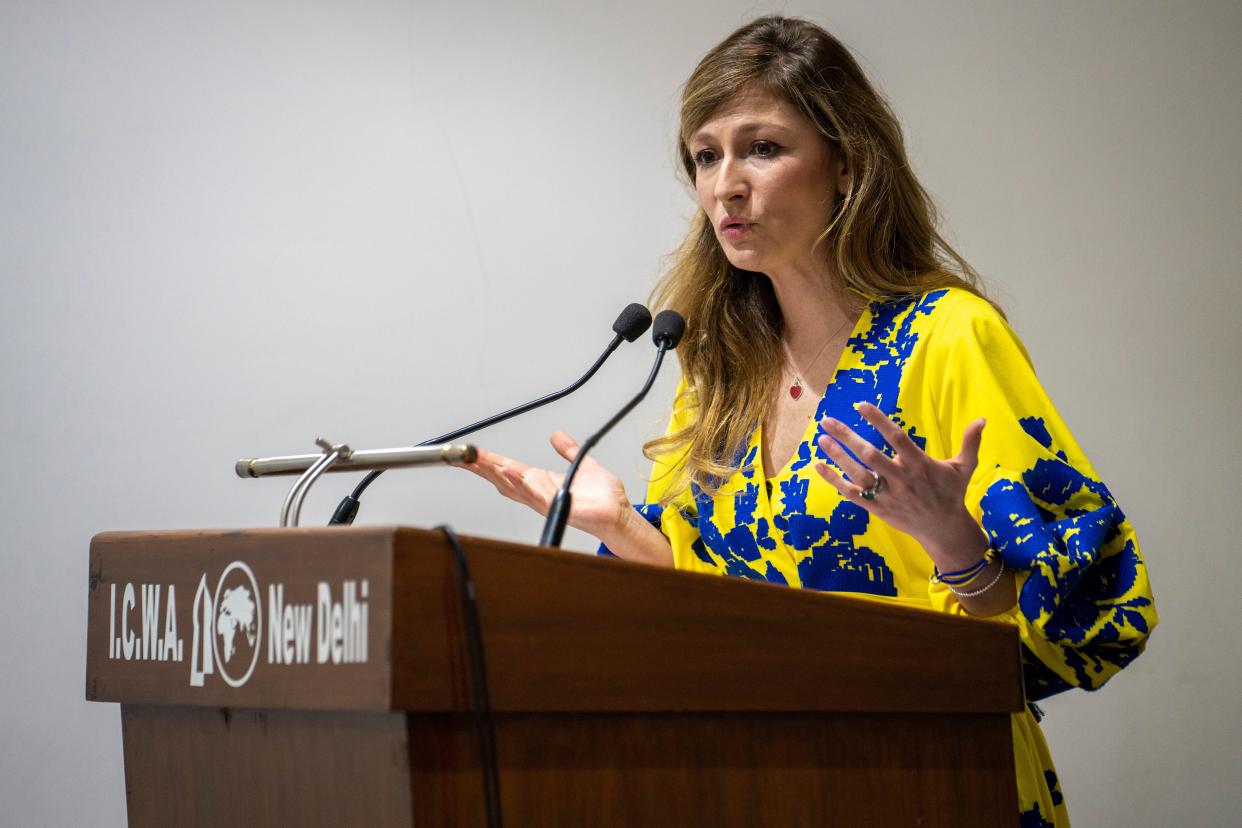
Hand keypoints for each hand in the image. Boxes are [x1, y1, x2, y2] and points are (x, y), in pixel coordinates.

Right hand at [459, 431, 632, 539]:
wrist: (618, 514)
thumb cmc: (602, 498)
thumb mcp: (581, 464)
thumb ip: (568, 450)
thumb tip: (557, 435)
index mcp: (540, 482)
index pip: (507, 469)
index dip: (487, 461)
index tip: (470, 452)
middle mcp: (538, 492)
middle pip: (502, 478)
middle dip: (480, 468)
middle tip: (461, 456)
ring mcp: (545, 501)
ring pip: (513, 486)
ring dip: (495, 474)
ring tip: (478, 461)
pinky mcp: (557, 506)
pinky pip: (534, 495)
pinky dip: (521, 484)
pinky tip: (510, 473)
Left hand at [814, 402, 986, 570]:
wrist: (944, 530)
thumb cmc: (951, 494)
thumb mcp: (964, 467)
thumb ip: (970, 442)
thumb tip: (983, 419)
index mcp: (919, 464)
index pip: (896, 438)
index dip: (878, 420)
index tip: (860, 405)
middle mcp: (901, 479)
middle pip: (870, 455)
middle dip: (847, 437)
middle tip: (828, 420)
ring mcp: (888, 495)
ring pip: (858, 474)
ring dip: (838, 457)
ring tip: (821, 438)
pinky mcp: (878, 508)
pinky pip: (851, 494)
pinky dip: (834, 480)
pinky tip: (818, 466)